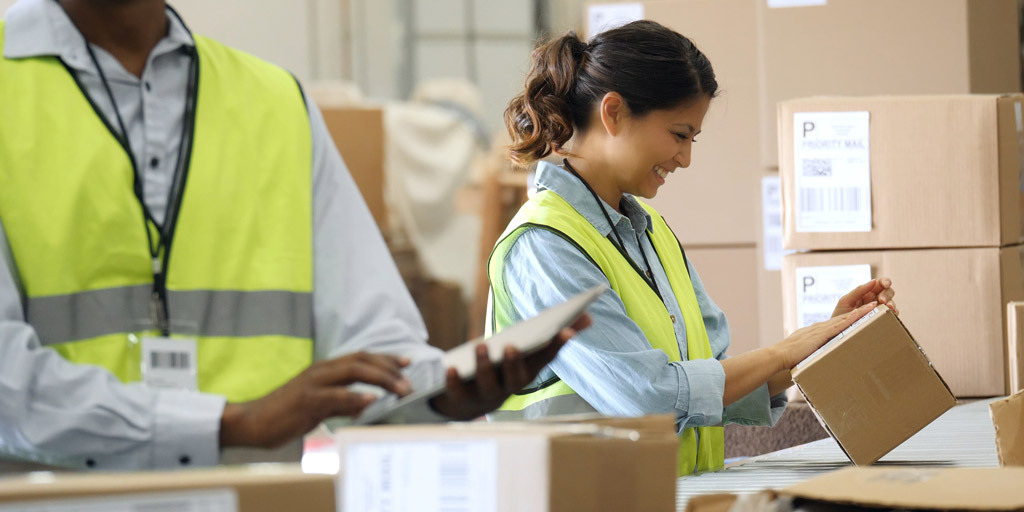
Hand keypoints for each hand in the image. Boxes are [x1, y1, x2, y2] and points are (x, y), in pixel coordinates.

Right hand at [219, 352, 410, 448]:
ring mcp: (314, 383)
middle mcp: (321, 370)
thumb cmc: (286, 415)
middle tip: (410, 382)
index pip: (361, 357)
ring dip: (381, 379)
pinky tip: (372, 399)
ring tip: (401, 389)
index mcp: (325, 369)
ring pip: (354, 371)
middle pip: (362, 360)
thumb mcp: (319, 407)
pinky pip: (336, 395)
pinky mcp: (307, 399)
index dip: (385, 358)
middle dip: (389, 368)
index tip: (407, 363)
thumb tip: (365, 403)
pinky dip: (356, 396)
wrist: (253, 422)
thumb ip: (342, 403)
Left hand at [429, 314, 591, 420]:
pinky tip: (451, 368)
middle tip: (512, 345)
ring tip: (481, 345)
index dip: (556, 346)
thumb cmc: (502, 369)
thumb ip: (553, 336)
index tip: (565, 330)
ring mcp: (485, 397)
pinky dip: (454, 381)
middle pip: (516, 380)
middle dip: (515, 362)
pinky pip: (457, 392)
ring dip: (485, 366)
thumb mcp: (523, 351)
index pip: (544, 360)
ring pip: (488, 384)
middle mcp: (509, 388)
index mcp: (526, 374)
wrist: (466, 403)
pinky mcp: (461, 401)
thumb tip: (589, 317)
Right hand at [773, 302, 876, 369]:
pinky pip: (838, 325)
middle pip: (844, 317)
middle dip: (860, 310)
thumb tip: (819, 363)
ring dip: (860, 311)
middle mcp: (820, 327)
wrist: (779, 356)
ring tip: (873, 305)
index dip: (851, 318)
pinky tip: (859, 314)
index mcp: (816, 332)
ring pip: (844, 318)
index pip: (837, 323)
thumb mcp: (805, 354)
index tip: (862, 313)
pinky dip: (850, 319)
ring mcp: (820, 329)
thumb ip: (814, 355)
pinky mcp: (820, 334)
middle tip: (874, 304)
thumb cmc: (789, 358)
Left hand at [833, 277, 897, 316]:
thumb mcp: (846, 301)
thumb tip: (873, 281)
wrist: (837, 332)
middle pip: (888, 292)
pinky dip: (893, 314)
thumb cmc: (840, 314)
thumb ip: (858, 290)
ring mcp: (879, 310)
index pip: (880, 283)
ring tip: (888, 307)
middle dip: (887, 294)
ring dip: (891, 303)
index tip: (885, 285)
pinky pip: (891, 315)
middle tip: (881, 301)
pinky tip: (890, 315)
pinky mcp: (881, 319)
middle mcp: (874, 300)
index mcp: (866, 292)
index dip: (885, 281)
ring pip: (891, 303)